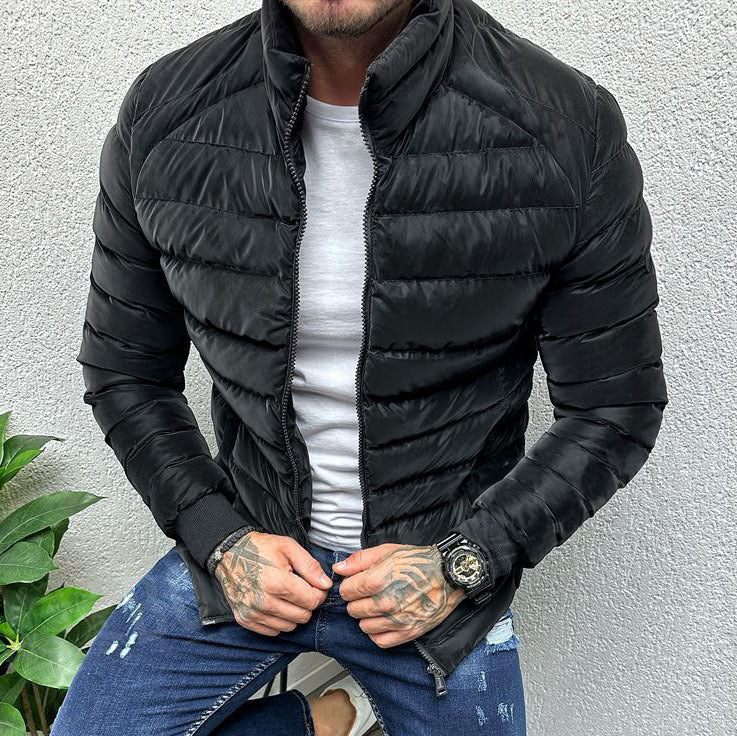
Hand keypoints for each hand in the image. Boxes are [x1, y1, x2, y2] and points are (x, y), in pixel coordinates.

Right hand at [215, 531, 331, 635]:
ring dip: (294, 613)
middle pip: (303, 616)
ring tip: (288, 596)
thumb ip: (310, 566)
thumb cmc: (259, 548)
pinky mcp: (245, 620)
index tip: (316, 586)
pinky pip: (273, 631)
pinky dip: (279, 621)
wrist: (229, 553)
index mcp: (276, 582)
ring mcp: (253, 613)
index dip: (319, 593)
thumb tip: (325, 584)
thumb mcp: (288, 547)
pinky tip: (276, 604)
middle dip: (307, 603)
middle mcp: (263, 602)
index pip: (312, 601)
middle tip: (301, 589)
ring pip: (289, 626)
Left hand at [333, 543, 465, 647]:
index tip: (357, 583)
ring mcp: (396, 620)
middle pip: (353, 610)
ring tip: (378, 606)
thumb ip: (359, 560)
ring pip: (363, 626)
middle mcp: (385, 602)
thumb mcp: (387, 551)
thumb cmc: (418, 562)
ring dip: (367, 617)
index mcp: (377, 580)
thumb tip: (339, 568)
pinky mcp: (407, 633)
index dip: (349, 586)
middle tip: (368, 593)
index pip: (346, 591)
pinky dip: (378, 632)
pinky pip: (379, 640)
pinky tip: (383, 620)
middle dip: (357, 601)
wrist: (448, 576)